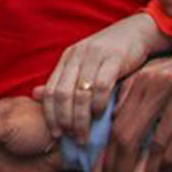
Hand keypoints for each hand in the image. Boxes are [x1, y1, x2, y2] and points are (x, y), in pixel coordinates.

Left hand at [41, 13, 171, 143]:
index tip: (55, 134)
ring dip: (81, 118)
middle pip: (62, 94)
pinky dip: (99, 103)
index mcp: (66, 60)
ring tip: (84, 135)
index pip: (50, 91)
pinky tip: (100, 115)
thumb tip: (35, 95)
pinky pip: (102, 84)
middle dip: (64, 120)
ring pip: (80, 93)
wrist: (136, 32)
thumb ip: (63, 80)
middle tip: (70, 139)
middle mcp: (76, 57)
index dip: (50, 115)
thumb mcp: (83, 65)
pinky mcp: (114, 58)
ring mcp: (94, 57)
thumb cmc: (109, 54)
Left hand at [105, 52, 171, 171]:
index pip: (115, 124)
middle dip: (120, 167)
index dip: (109, 153)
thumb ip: (131, 95)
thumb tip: (112, 119)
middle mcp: (150, 86)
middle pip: (127, 135)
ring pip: (153, 142)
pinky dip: (169, 161)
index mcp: (136, 82)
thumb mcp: (152, 76)